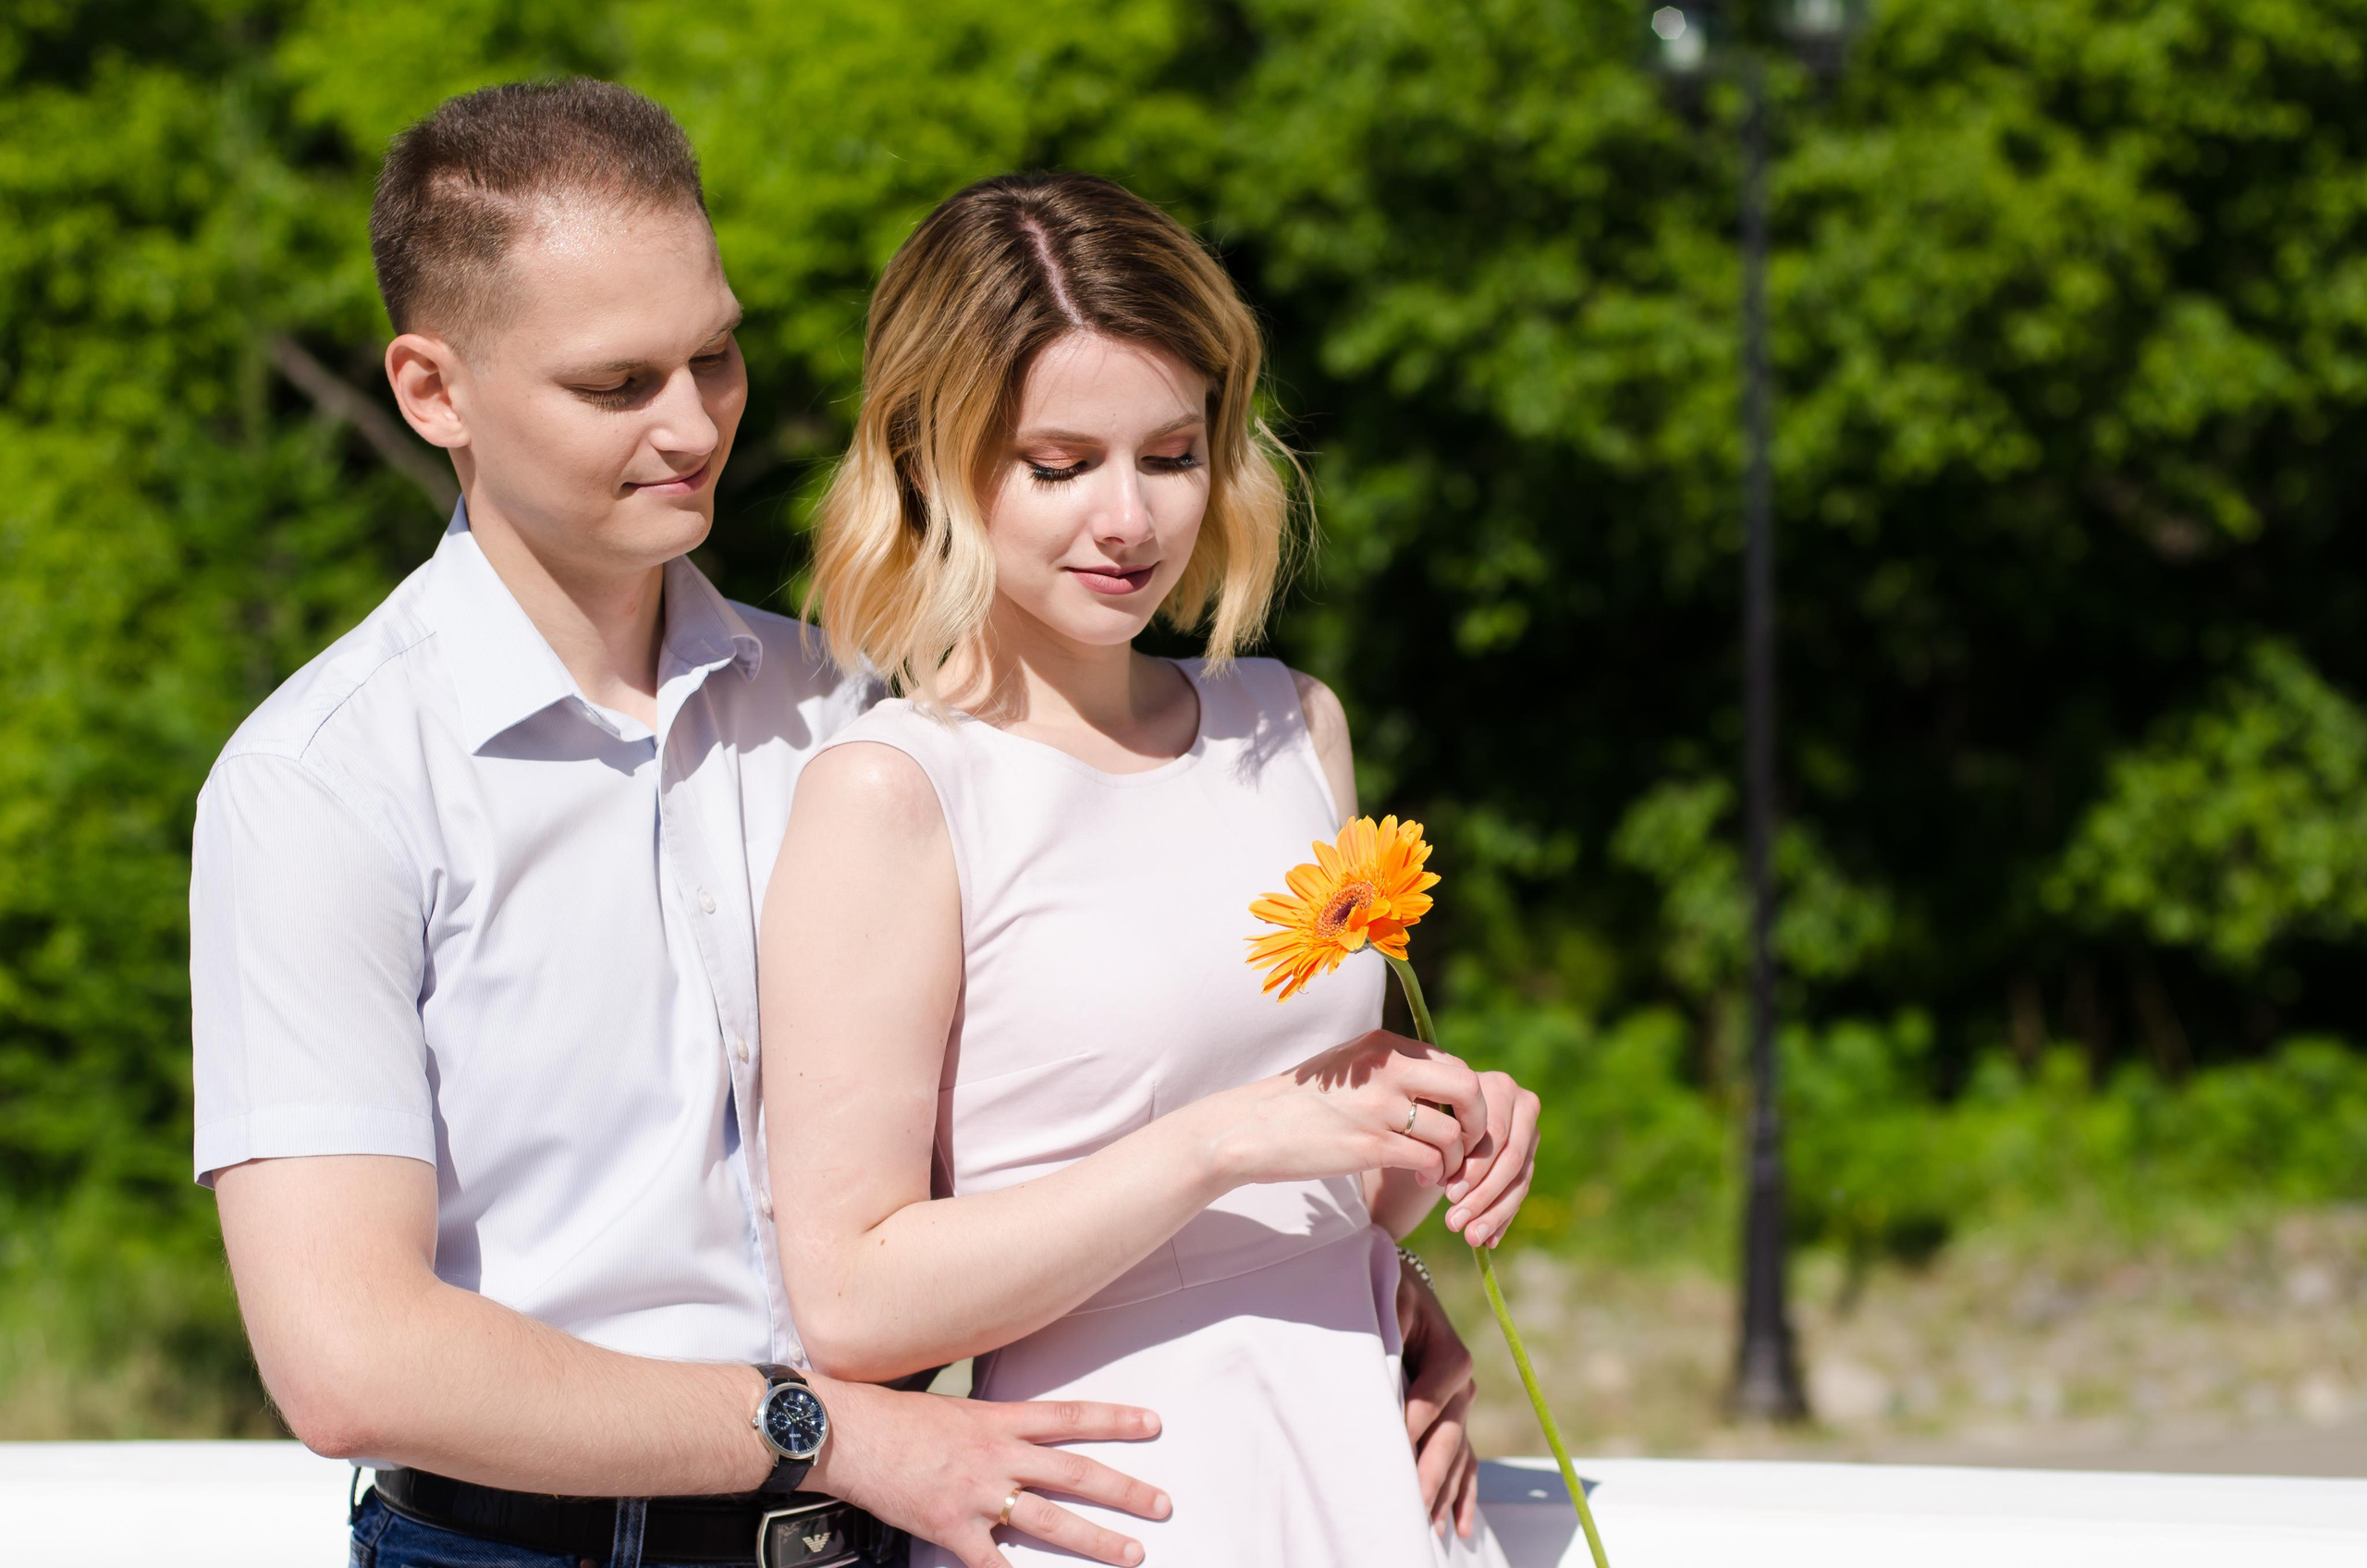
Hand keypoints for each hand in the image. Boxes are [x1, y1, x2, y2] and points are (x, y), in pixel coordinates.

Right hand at [803, 1375, 1169, 1567]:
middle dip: (1125, 1491)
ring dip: (1097, 1539)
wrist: (850, 1435)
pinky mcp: (953, 1529)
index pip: (1070, 1417)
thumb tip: (1021, 1432)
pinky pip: (993, 1565)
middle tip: (1162, 1504)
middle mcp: (998, 1457)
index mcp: (999, 1421)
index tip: (1153, 1425)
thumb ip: (992, 1424)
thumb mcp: (954, 1408)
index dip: (1115, 1420)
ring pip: (1051, 1521)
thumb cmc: (894, 1417)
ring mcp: (978, 1495)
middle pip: (1076, 1473)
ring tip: (1133, 1553)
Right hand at [1200, 1030, 1487, 1191]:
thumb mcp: (1347, 1069)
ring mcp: (1378, 1107)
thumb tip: (1436, 1084)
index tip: (1457, 1123)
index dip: (1467, 1099)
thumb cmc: (1300, 1103)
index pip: (1453, 1065)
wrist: (1251, 1127)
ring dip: (1456, 1159)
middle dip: (1477, 1123)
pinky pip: (1429, 1160)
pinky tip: (1421, 1180)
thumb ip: (1389, 1069)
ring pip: (1452, 1133)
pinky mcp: (1369, 1145)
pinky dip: (1435, 1174)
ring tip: (1440, 1171)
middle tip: (1465, 1146)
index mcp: (1383, 1046)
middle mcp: (1386, 1069)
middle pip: (1467, 1089)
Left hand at [1398, 1259, 1480, 1538]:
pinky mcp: (1451, 1419)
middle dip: (1431, 1473)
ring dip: (1443, 1492)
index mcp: (1450, 1353)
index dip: (1413, 1423)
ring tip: (1428, 1527)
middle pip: (1449, 1436)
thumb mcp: (1387, 1295)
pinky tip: (1458, 1526)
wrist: (1400, 1279)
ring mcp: (1459, 1406)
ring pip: (1457, 1456)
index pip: (1431, 1397)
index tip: (1393, 1449)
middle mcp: (1462, 1385)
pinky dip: (1461, 1494)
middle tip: (1412, 1507)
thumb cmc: (1386, 1285)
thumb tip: (1378, 1372)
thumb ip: (1388, 1325)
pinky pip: (1464, 1461)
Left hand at [1441, 1069, 1539, 1247]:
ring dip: (1492, 1212)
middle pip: (1509, 1160)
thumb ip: (1433, 1133)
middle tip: (1455, 1222)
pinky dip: (1502, 1217)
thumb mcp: (1426, 1112)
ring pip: (1518, 1179)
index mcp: (1497, 1085)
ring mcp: (1531, 1130)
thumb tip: (1432, 1179)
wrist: (1441, 1110)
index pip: (1493, 1135)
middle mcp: (1522, 1103)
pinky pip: (1520, 1191)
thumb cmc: (1428, 1108)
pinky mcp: (1531, 1155)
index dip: (1473, 1168)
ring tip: (1470, 1237)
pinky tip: (1487, 1240)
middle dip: (1482, 1195)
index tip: (1448, 1195)